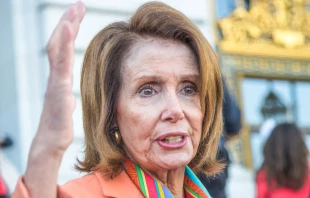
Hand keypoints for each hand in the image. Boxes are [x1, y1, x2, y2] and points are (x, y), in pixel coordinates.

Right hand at [23, 2, 84, 197]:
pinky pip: (61, 63)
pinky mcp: (58, 88)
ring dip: (66, 27)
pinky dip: (63, 44)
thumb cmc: (59, 126)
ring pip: (59, 49)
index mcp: (60, 78)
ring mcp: (56, 81)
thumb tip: (68, 93)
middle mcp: (56, 75)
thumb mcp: (65, 104)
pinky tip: (68, 28)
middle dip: (68, 21)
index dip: (69, 31)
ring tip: (75, 9)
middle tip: (77, 4)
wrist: (51, 142)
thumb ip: (65, 94)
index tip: (77, 14)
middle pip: (60, 43)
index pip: (63, 48)